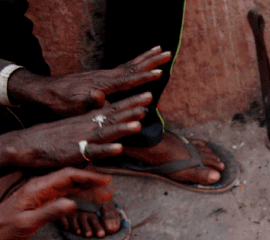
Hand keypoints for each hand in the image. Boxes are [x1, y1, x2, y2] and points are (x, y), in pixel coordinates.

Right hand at [0, 92, 152, 168]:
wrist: (29, 144)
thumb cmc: (57, 137)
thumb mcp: (80, 127)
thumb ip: (97, 124)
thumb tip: (114, 121)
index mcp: (90, 120)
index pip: (113, 108)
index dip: (131, 102)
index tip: (148, 95)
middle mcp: (89, 126)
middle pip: (113, 116)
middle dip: (132, 108)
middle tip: (149, 98)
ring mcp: (83, 139)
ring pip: (106, 132)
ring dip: (122, 128)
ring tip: (139, 124)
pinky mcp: (76, 152)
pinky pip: (93, 152)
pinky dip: (106, 150)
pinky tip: (119, 148)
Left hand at [0, 168, 111, 239]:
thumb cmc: (4, 228)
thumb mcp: (27, 222)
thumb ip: (50, 212)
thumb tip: (73, 204)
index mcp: (37, 188)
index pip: (67, 176)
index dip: (88, 176)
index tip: (105, 179)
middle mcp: (40, 187)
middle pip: (70, 178)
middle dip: (92, 180)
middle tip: (110, 186)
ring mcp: (41, 193)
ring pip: (69, 186)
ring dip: (87, 188)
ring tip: (104, 192)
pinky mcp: (42, 200)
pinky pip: (63, 194)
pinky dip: (78, 195)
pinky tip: (88, 198)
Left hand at [7, 46, 169, 115]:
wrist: (47, 92)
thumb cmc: (62, 103)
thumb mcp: (74, 106)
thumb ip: (88, 102)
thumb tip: (98, 96)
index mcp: (102, 85)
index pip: (127, 80)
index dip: (144, 77)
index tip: (160, 72)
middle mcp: (105, 76)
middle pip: (132, 66)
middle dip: (151, 60)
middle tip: (168, 53)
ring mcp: (104, 75)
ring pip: (130, 64)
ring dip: (146, 58)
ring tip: (160, 50)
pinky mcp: (103, 77)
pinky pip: (124, 68)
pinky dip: (136, 64)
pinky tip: (142, 63)